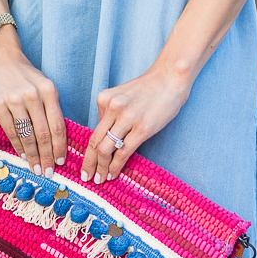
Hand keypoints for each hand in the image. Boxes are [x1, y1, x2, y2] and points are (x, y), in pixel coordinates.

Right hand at [0, 38, 67, 176]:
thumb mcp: (45, 86)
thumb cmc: (26, 76)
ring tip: (35, 167)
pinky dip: (17, 145)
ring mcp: (14, 99)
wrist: (1, 58)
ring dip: (32, 154)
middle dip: (47, 156)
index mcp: (49, 91)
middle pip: (43, 133)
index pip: (57, 125)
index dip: (60, 147)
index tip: (60, 162)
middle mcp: (33, 95)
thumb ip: (51, 108)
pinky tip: (22, 155)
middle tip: (48, 172)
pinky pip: (10, 130)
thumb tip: (58, 140)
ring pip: (27, 134)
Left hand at [81, 63, 191, 183]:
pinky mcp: (142, 128)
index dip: (88, 151)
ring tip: (99, 179)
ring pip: (105, 149)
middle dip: (89, 163)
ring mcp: (127, 118)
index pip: (93, 131)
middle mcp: (112, 108)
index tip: (86, 164)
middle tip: (86, 177)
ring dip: (101, 167)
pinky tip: (113, 174)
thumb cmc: (148, 89)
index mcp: (104, 99)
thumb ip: (111, 114)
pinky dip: (115, 166)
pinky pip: (123, 152)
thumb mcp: (122, 96)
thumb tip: (105, 138)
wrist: (170, 78)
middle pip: (94, 142)